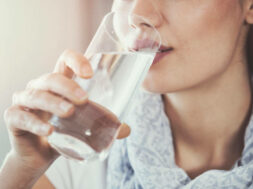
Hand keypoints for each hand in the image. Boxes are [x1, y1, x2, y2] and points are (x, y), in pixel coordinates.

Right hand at [4, 49, 129, 171]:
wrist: (38, 155)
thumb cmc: (62, 133)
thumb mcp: (82, 126)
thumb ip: (101, 125)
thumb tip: (126, 130)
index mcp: (59, 85)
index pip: (64, 61)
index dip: (76, 60)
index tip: (90, 73)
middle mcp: (40, 88)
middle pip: (51, 78)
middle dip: (67, 86)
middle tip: (84, 99)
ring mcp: (25, 101)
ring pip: (36, 95)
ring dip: (53, 103)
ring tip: (69, 112)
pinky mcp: (14, 118)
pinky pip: (21, 116)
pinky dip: (35, 123)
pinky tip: (49, 131)